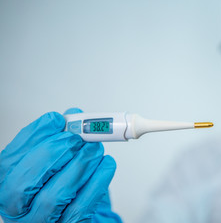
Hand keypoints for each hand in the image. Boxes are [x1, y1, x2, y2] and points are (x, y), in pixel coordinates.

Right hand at [0, 108, 121, 221]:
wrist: (67, 213)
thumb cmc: (54, 184)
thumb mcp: (49, 161)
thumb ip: (57, 137)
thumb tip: (74, 114)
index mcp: (6, 185)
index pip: (9, 161)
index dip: (34, 137)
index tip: (57, 120)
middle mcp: (17, 209)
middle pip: (26, 182)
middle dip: (55, 152)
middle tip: (77, 138)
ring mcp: (42, 222)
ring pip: (56, 195)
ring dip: (80, 165)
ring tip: (95, 148)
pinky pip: (82, 206)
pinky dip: (98, 181)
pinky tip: (106, 164)